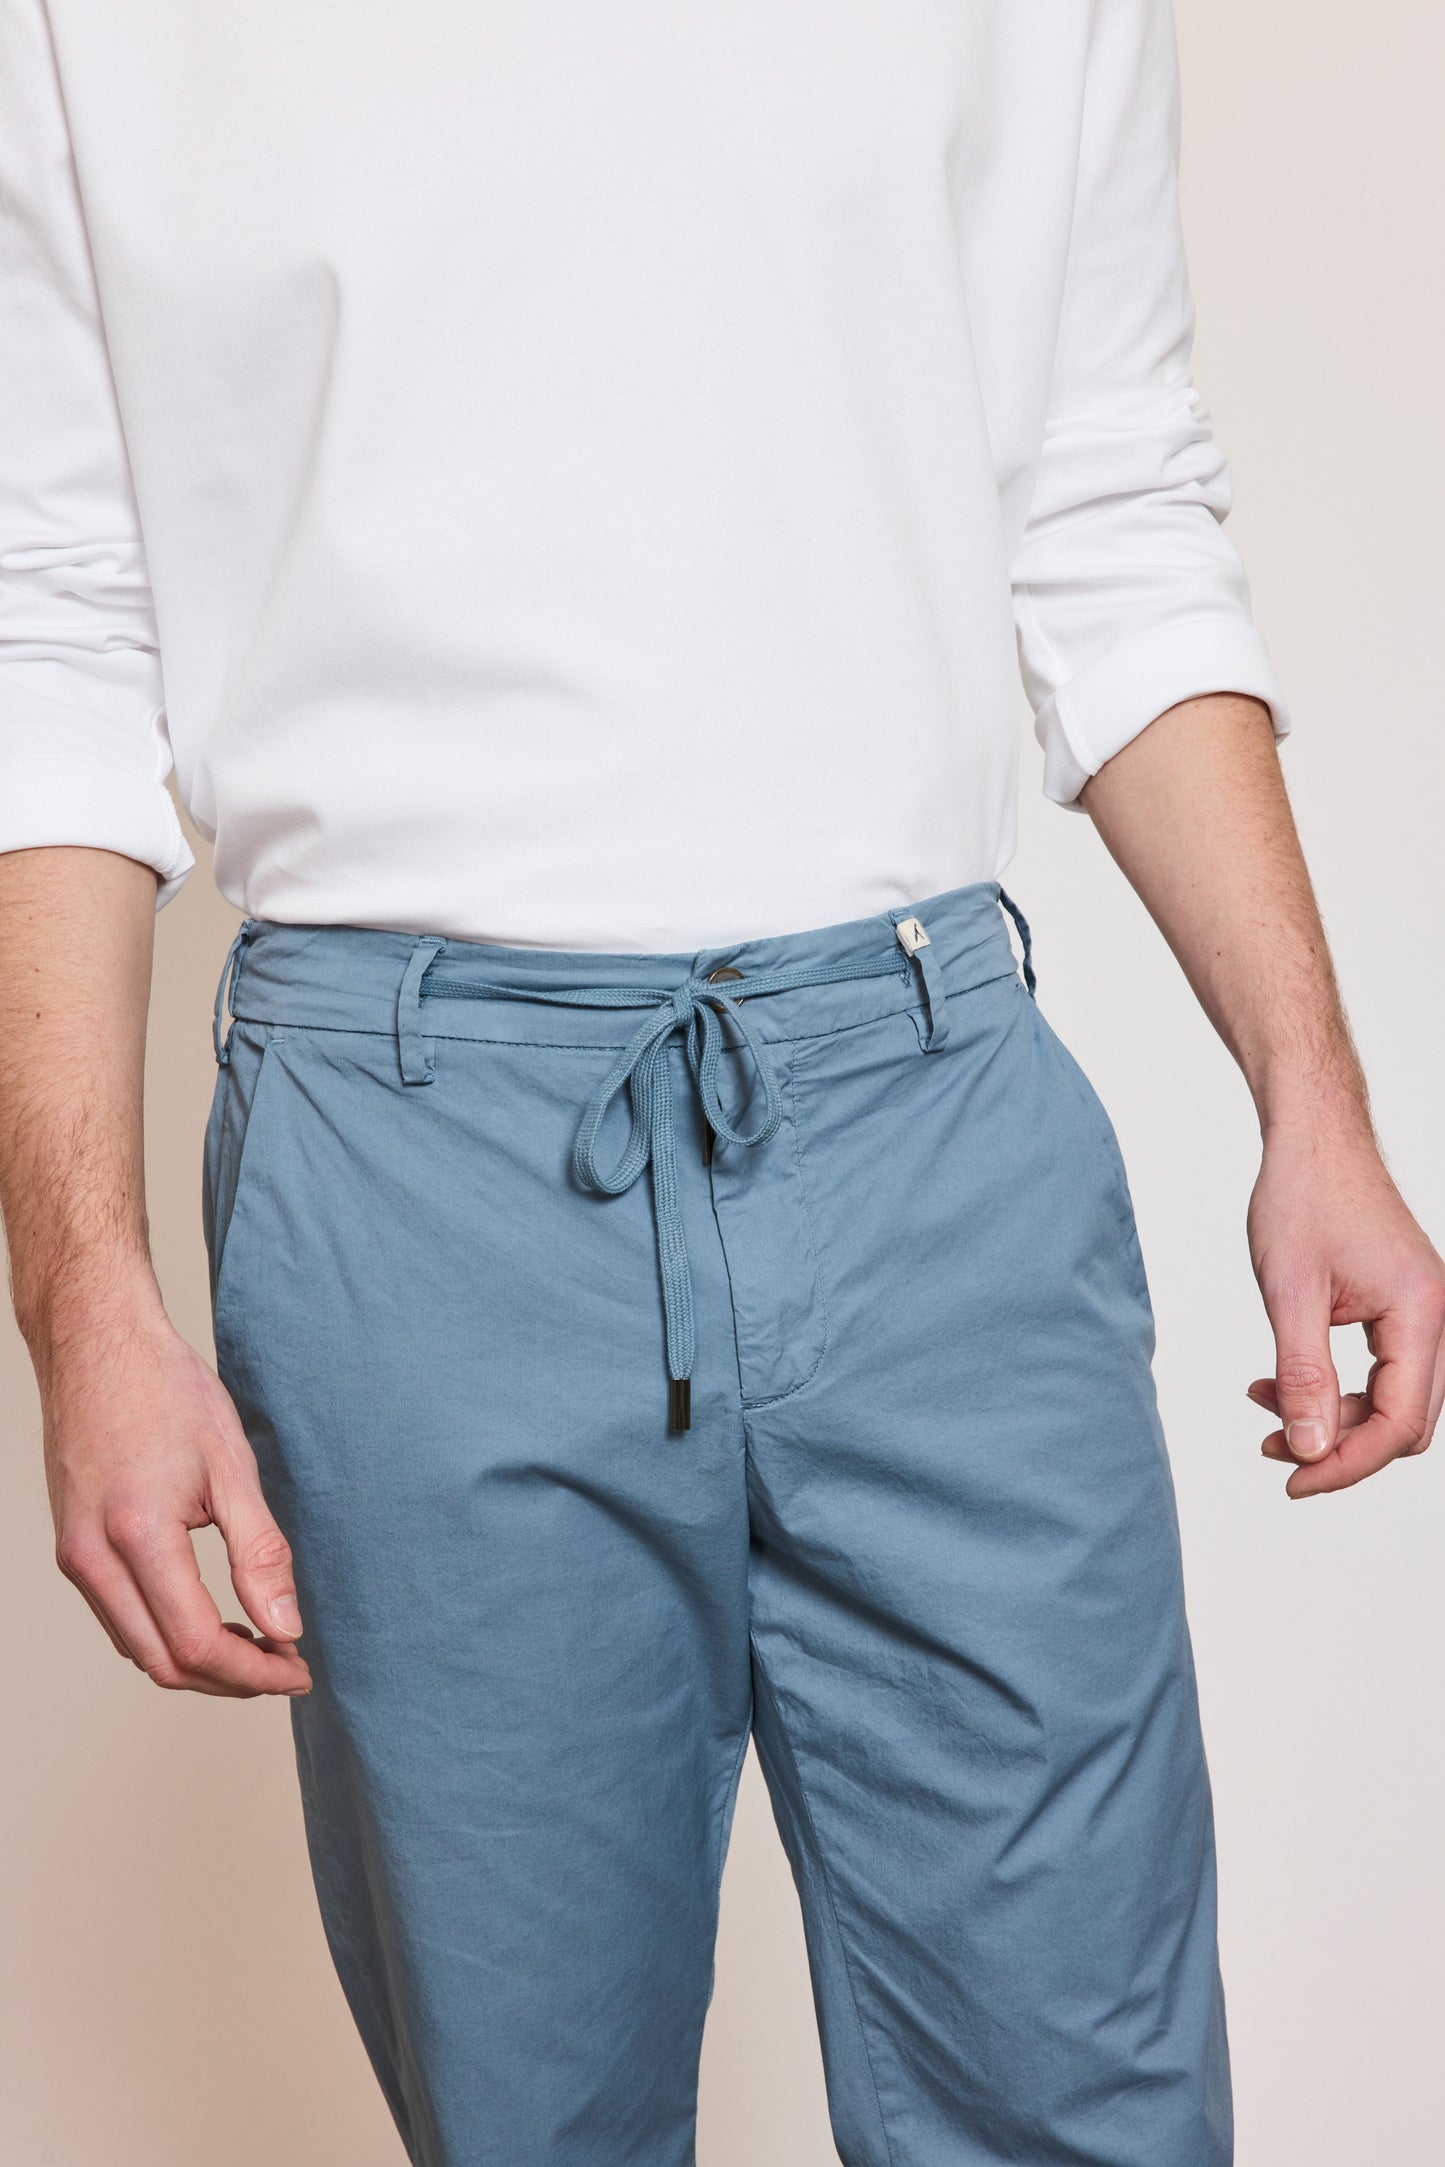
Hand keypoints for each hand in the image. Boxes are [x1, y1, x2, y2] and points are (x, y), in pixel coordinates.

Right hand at [41, 1293, 310, 1695]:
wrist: (97, 1343)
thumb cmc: (165, 1390)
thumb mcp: (232, 1465)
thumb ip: (260, 1553)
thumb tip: (286, 1627)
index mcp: (136, 1536)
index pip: (198, 1643)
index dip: (255, 1671)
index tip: (298, 1669)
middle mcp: (92, 1558)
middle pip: (163, 1664)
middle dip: (230, 1680)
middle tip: (286, 1667)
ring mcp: (74, 1556)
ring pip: (137, 1648)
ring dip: (198, 1662)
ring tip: (258, 1645)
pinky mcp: (72, 1548)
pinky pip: (119, 1619)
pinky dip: (167, 1635)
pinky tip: (212, 1617)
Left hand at [1246, 1119, 1444, 1496]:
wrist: (1315, 1138)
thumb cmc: (1304, 1196)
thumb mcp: (1290, 1292)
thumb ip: (1303, 1374)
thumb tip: (1309, 1447)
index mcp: (1420, 1312)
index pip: (1398, 1422)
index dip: (1346, 1464)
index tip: (1292, 1481)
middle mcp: (1437, 1316)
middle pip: (1404, 1421)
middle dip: (1340, 1447)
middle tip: (1273, 1452)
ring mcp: (1423, 1311)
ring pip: (1392, 1399)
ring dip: (1331, 1417)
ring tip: (1264, 1408)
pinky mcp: (1402, 1305)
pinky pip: (1381, 1369)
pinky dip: (1334, 1387)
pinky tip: (1279, 1382)